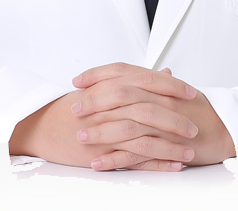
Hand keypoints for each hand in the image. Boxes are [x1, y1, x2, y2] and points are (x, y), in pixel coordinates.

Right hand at [8, 71, 194, 170]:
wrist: (43, 124)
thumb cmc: (76, 106)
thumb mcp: (106, 86)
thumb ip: (138, 79)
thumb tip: (166, 72)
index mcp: (111, 85)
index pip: (146, 81)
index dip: (171, 87)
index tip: (191, 93)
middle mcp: (109, 106)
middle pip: (148, 109)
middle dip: (175, 119)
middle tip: (194, 126)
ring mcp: (105, 130)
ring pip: (144, 137)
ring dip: (169, 146)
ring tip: (188, 151)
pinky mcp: (101, 152)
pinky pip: (133, 159)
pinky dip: (155, 163)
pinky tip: (172, 165)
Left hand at [71, 62, 236, 170]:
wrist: (225, 128)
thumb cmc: (199, 109)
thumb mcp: (173, 90)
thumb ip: (151, 83)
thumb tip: (129, 77)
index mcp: (157, 83)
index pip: (122, 71)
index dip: (98, 74)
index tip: (79, 81)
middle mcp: (159, 98)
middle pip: (120, 95)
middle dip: (93, 102)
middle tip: (75, 109)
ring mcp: (163, 122)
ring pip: (126, 124)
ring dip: (100, 131)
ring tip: (82, 137)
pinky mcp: (167, 146)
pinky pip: (137, 153)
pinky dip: (115, 158)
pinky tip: (99, 162)